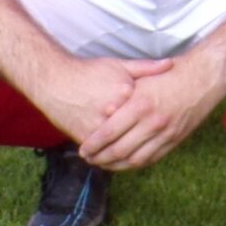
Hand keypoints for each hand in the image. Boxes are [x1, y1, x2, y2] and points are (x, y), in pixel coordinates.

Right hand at [29, 54, 174, 148]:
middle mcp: (114, 112)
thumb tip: (171, 63)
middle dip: (151, 139)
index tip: (169, 121)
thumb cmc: (89, 72)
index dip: (159, 117)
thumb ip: (146, 68)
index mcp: (127, 94)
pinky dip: (112, 160)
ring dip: (133, 155)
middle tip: (162, 140)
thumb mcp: (119, 65)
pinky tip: (120, 161)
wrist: (55, 81)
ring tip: (141, 156)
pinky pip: (104, 155)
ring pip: (123, 148)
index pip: (151, 112)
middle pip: (139, 132)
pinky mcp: (86, 138)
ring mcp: (99, 127)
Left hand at [77, 53, 225, 170]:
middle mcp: (152, 122)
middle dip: (100, 158)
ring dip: (116, 165)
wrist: (205, 76)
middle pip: (119, 150)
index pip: (109, 133)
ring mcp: (166, 133)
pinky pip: (152, 158)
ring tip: (104, 164)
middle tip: (89, 159)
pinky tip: (125, 162)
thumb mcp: (143, 79)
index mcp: (140, 104)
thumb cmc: (171, 74)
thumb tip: (102, 113)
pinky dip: (135, 164)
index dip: (93, 145)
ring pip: (135, 159)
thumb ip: (122, 96)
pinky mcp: (176, 139)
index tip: (83, 149)